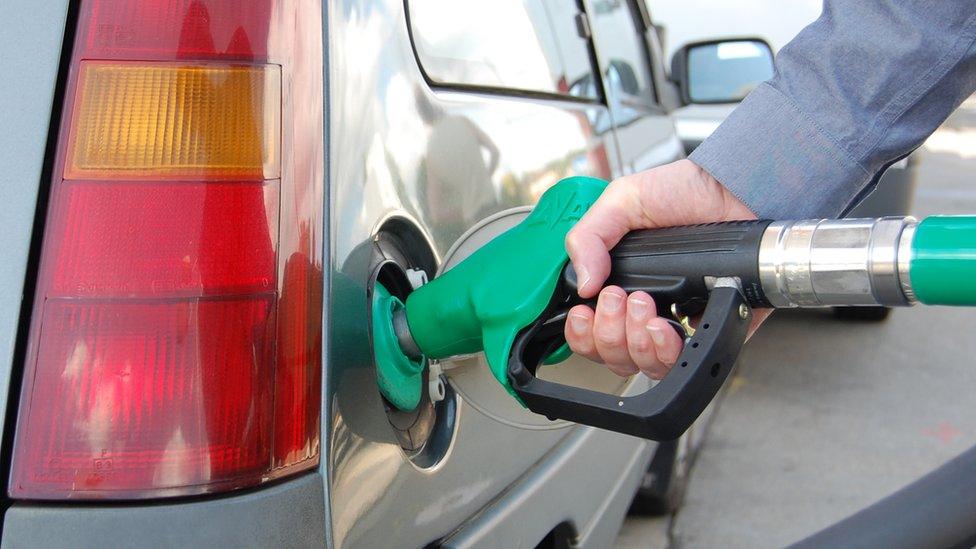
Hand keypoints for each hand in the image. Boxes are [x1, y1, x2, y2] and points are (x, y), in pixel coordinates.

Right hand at [563, 159, 765, 378]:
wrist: (735, 190)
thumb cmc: (684, 191)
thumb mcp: (622, 201)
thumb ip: (589, 237)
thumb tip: (582, 285)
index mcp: (620, 283)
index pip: (590, 333)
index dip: (582, 333)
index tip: (585, 311)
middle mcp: (646, 310)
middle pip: (614, 356)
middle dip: (610, 333)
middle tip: (621, 297)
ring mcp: (679, 322)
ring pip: (644, 365)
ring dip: (636, 342)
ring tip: (645, 306)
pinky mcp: (711, 328)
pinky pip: (685, 362)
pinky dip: (669, 351)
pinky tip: (668, 325)